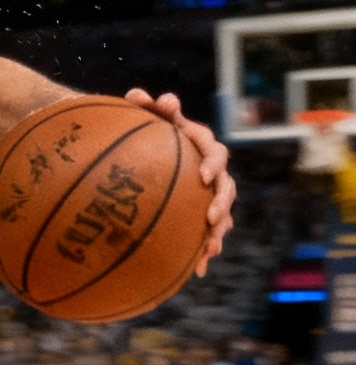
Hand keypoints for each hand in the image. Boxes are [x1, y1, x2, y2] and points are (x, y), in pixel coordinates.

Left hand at [125, 88, 234, 273]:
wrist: (141, 148)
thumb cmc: (143, 129)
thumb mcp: (144, 117)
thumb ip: (145, 107)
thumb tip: (139, 94)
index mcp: (200, 144)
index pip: (213, 152)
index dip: (212, 164)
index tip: (204, 176)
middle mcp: (210, 168)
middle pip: (226, 186)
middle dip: (222, 203)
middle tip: (212, 217)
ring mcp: (208, 192)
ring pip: (222, 213)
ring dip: (218, 230)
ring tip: (210, 249)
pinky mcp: (199, 212)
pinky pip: (206, 232)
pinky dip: (203, 250)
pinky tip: (198, 270)